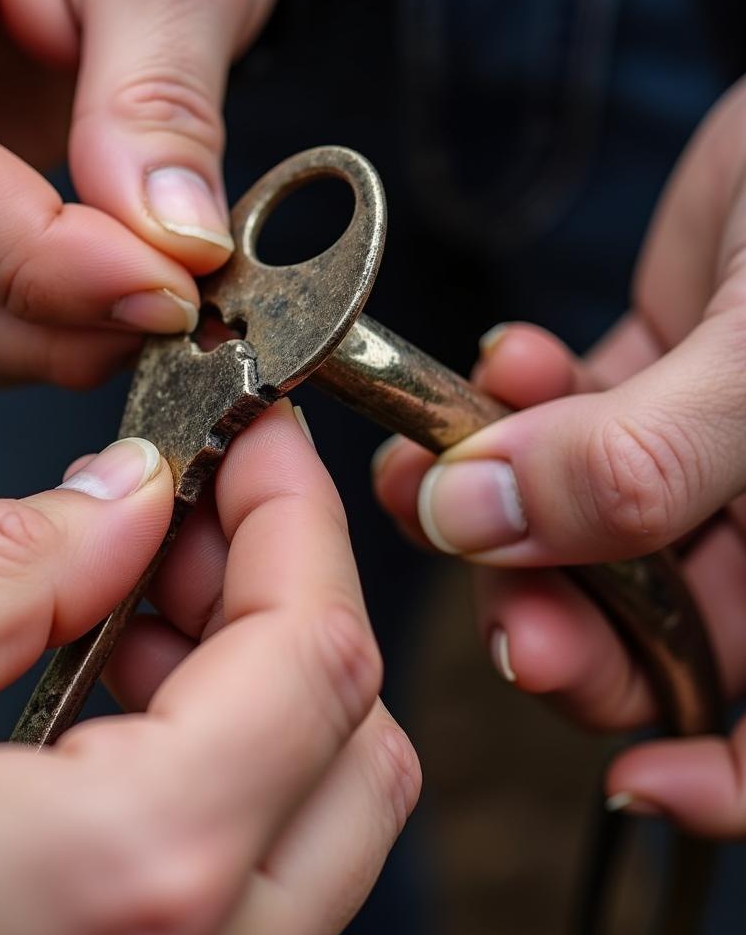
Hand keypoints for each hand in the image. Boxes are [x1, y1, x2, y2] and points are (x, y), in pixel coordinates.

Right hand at [0, 402, 416, 932]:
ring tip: (140, 597)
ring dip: (258, 668)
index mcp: (139, 864)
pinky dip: (229, 751)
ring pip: (326, 799)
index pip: (315, 649)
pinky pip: (266, 862)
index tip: (263, 441)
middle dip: (286, 588)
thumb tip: (128, 491)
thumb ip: (8, 563)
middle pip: (354, 729)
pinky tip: (124, 694)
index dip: (299, 516)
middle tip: (193, 511)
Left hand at [372, 79, 745, 837]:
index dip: (731, 781)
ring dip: (500, 508)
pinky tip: (506, 367)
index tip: (634, 778)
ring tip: (432, 463)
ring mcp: (708, 454)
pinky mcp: (654, 384)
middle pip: (656, 634)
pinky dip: (517, 416)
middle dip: (558, 616)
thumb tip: (481, 525)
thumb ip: (641, 460)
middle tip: (488, 583)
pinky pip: (565, 434)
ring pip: (585, 537)